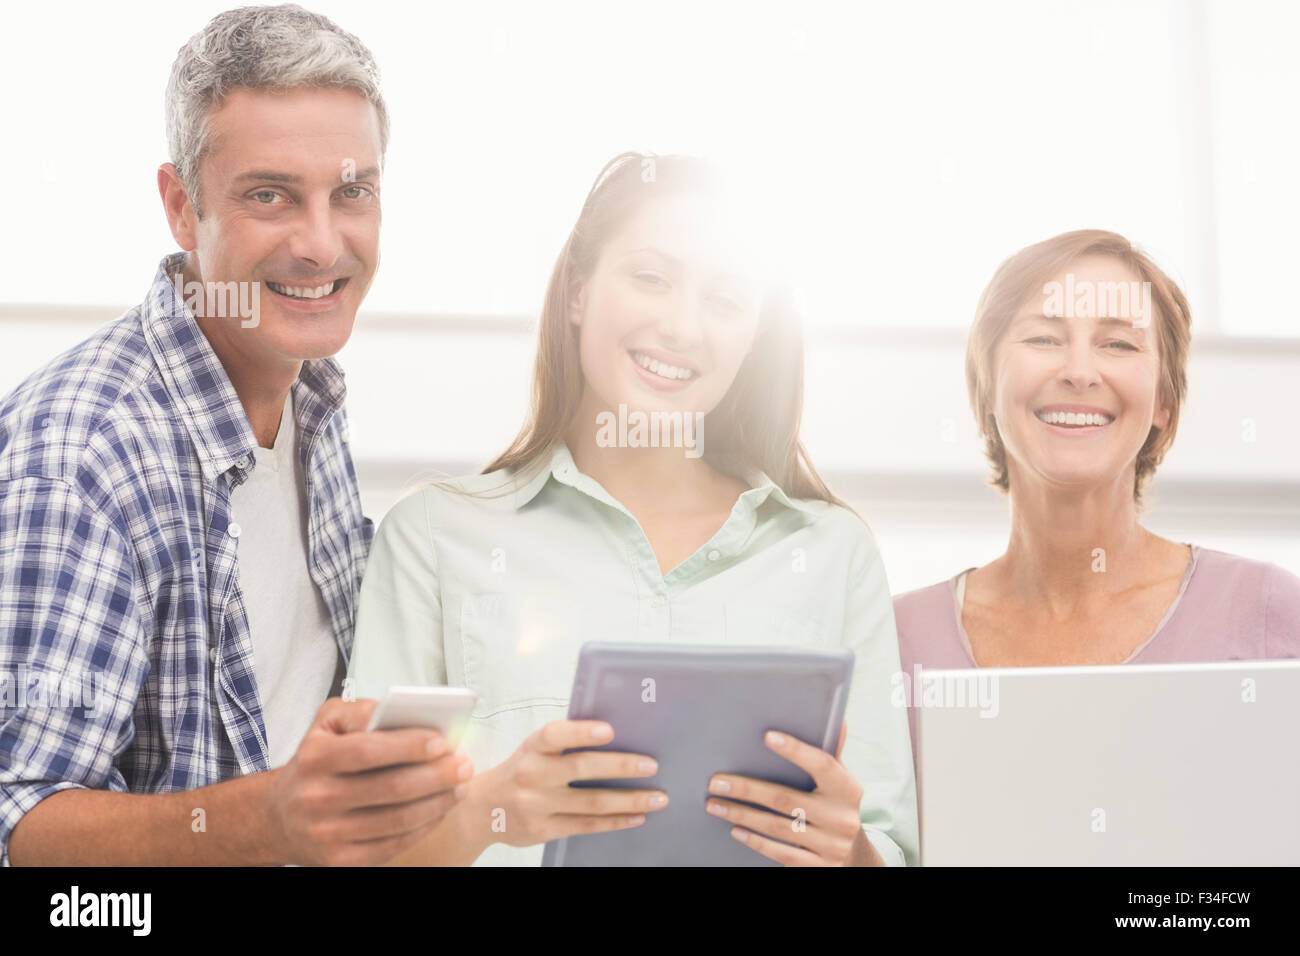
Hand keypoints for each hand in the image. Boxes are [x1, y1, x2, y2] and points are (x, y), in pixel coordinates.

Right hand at [267, 697, 472, 865]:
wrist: (281, 815)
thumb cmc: (316, 760)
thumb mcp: (327, 723)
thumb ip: (362, 711)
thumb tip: (400, 711)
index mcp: (315, 758)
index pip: (370, 750)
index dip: (410, 746)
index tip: (443, 741)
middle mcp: (317, 797)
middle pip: (391, 788)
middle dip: (436, 775)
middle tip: (464, 764)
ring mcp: (328, 833)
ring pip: (398, 820)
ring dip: (438, 802)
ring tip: (460, 786)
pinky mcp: (341, 860)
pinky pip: (394, 844)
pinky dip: (424, 826)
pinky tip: (440, 809)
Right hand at [466, 719, 667, 848]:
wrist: (482, 809)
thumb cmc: (520, 771)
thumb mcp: (532, 750)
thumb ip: (564, 743)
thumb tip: (616, 735)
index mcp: (531, 748)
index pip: (555, 735)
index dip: (582, 732)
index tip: (610, 730)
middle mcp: (532, 775)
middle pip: (581, 768)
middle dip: (621, 767)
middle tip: (651, 765)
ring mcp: (537, 805)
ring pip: (590, 802)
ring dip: (629, 799)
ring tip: (657, 797)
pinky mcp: (544, 830)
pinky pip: (586, 825)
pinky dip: (615, 821)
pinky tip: (636, 816)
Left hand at [704, 721, 882, 865]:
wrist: (855, 855)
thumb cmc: (837, 805)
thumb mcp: (840, 780)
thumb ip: (832, 752)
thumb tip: (836, 719)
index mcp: (847, 789)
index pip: (822, 764)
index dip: (796, 750)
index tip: (767, 737)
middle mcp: (841, 818)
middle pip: (786, 799)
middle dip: (746, 790)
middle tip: (715, 782)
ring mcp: (830, 845)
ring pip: (777, 827)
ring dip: (741, 814)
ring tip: (715, 804)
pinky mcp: (817, 867)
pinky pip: (780, 853)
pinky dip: (755, 840)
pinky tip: (735, 829)